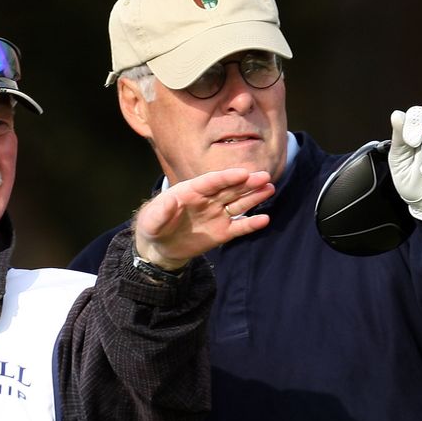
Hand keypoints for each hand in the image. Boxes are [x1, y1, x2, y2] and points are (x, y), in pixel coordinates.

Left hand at [133, 168, 273, 269]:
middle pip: (230, 189)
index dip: (227, 177)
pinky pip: (239, 227)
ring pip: (238, 203)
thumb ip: (161, 211)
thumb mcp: (152, 221)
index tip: (243, 173)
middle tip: (264, 176)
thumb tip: (171, 201)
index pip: (212, 181)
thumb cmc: (154, 226)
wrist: (160, 247)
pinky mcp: (222, 232)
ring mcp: (217, 215)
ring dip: (254, 196)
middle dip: (247, 183)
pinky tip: (265, 219)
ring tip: (269, 188)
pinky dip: (251, 224)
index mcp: (191, 190)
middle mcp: (208, 199)